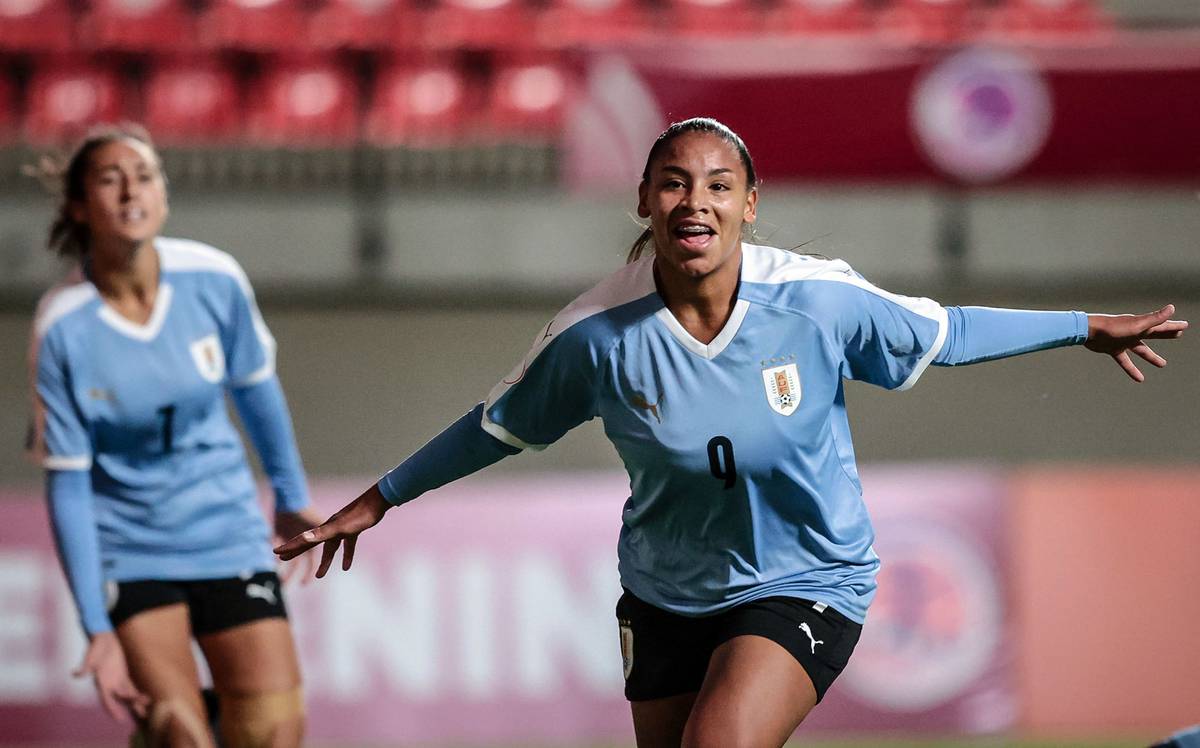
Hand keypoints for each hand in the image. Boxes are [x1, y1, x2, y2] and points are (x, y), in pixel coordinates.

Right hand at [75, 631, 148, 723]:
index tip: (120, 719)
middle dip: (131, 706)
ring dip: (136, 702)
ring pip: (128, 694)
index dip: (113, 709)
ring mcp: (117, 679)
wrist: (104, 637)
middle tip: (142, 715)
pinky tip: (145, 699)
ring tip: (145, 712)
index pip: (107, 699)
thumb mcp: (90, 656)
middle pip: (121, 698)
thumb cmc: (96, 647)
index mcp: (102, 682)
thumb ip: (85, 667)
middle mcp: (110, 683)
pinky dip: (137, 692)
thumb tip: (74, 674)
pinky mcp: (124, 673)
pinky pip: (131, 685)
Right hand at [273, 484, 391, 578]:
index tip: (276, 552)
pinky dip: (346, 555)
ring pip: (329, 547)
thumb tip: (304, 537)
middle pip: (311, 542)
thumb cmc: (360, 515)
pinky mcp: (354, 529)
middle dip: (298, 552)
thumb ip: (322, 533)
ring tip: (319, 576)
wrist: (379, 501)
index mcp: (325, 528)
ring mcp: (342, 528)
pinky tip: (346, 567)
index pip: (303, 539)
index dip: (290, 546)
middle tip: (283, 560)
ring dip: (325, 561)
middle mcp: (331, 527)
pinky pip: (347, 545)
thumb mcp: (340, 527)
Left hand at [1086, 304, 1187, 381]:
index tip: (1185, 325)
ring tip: (1163, 364)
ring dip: (1151, 357)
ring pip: (1141, 350)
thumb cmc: (1113, 327)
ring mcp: (1124, 341)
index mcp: (1142, 326)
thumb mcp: (1137, 325)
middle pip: (1154, 334)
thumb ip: (1155, 318)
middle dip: (1166, 334)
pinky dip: (1132, 370)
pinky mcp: (1113, 350)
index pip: (1162, 325)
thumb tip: (1172, 308)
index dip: (1173, 326)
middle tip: (1178, 334)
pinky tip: (1140, 379)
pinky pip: (1125, 362)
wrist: (1089, 332)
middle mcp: (1134, 332)